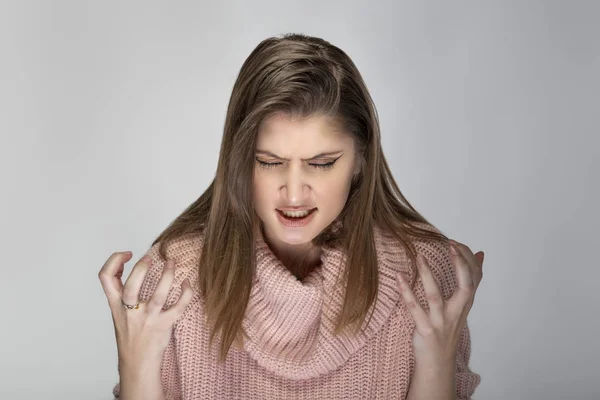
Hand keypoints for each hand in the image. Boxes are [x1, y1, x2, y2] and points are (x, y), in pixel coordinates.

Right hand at [98, 251, 192, 368]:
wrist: (137, 365)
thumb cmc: (130, 336)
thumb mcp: (118, 313)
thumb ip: (120, 292)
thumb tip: (123, 265)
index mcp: (115, 305)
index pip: (105, 278)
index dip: (114, 261)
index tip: (127, 254)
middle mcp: (130, 311)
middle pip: (131, 286)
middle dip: (141, 268)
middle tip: (150, 258)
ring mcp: (148, 319)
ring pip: (158, 295)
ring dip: (167, 276)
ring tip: (171, 263)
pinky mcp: (164, 326)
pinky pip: (179, 307)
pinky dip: (186, 293)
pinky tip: (187, 283)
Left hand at [396, 240, 483, 367]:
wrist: (437, 364)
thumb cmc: (447, 330)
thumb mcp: (461, 305)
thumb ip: (469, 281)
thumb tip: (480, 254)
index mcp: (465, 303)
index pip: (475, 278)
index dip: (467, 259)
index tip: (455, 243)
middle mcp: (456, 312)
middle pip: (466, 287)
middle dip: (460, 265)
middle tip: (451, 245)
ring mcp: (441, 322)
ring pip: (435, 296)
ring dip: (427, 275)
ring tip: (419, 256)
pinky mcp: (425, 330)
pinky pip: (414, 309)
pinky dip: (406, 292)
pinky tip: (399, 277)